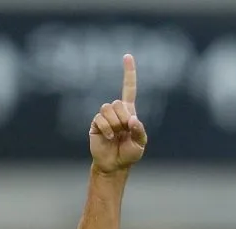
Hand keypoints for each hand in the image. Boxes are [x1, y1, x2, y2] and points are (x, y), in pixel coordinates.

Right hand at [89, 54, 147, 173]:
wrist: (114, 165)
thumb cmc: (129, 154)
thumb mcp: (140, 143)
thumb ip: (139, 131)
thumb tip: (132, 119)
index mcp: (129, 111)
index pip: (129, 88)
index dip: (129, 73)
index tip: (127, 56)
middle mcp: (116, 111)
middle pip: (118, 103)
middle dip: (123, 118)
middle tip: (124, 132)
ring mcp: (104, 116)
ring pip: (108, 108)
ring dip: (115, 123)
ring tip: (116, 135)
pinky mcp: (95, 123)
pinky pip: (100, 119)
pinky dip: (107, 129)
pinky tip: (109, 137)